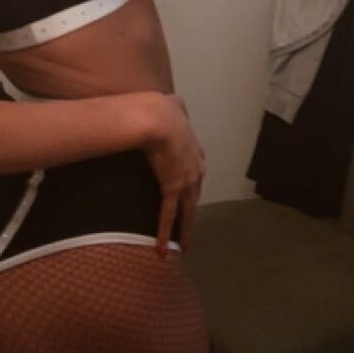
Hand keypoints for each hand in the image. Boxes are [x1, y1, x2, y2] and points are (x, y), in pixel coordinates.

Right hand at [141, 94, 205, 257]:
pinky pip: (169, 216)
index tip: (188, 196)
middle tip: (188, 231)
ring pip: (187, 211)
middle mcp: (196, 169)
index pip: (196, 173)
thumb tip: (173, 103)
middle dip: (191, 214)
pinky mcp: (173, 189)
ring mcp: (187, 181)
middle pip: (195, 197)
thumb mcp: (174, 105)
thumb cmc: (162, 109)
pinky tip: (162, 249)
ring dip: (184, 231)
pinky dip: (165, 233)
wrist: (158, 118)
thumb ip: (176, 108)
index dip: (192, 186)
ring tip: (181, 246)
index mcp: (195, 150)